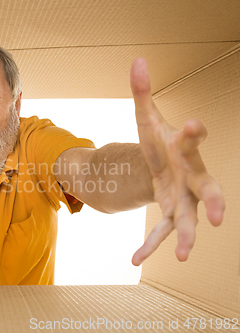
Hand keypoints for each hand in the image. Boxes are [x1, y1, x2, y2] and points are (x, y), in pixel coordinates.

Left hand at [129, 58, 224, 265]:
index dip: (194, 132)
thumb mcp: (146, 118)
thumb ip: (142, 93)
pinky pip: (162, 232)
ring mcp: (183, 199)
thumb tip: (136, 60)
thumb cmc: (160, 140)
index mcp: (186, 150)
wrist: (163, 163)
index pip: (193, 139)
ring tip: (183, 255)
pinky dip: (150, 246)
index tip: (191, 124)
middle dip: (213, 202)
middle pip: (208, 190)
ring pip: (189, 219)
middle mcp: (192, 177)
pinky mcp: (171, 213)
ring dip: (187, 237)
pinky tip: (136, 260)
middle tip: (216, 215)